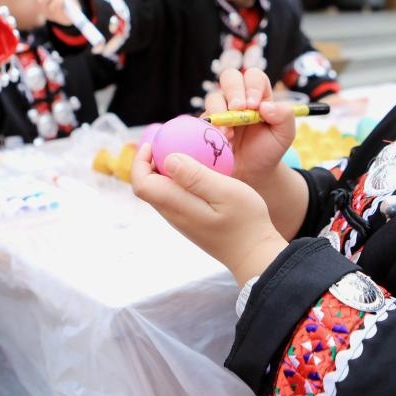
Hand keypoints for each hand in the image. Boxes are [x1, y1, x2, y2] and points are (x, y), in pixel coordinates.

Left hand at [131, 143, 286, 285]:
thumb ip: (196, 176)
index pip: (142, 184)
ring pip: (160, 192)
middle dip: (150, 163)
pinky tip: (200, 172)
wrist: (255, 253)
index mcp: (178, 205)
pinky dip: (179, 180)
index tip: (154, 144)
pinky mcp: (191, 222)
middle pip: (148, 187)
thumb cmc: (245, 221)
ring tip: (186, 153)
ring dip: (165, 171)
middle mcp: (174, 214)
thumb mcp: (226, 192)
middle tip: (170, 142)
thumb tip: (168, 159)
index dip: (140, 162)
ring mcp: (182, 220)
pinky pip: (175, 197)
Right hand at [205, 68, 296, 184]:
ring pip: (213, 96)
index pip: (254, 77)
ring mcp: (220, 110)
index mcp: (258, 95)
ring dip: (220, 111)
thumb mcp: (285, 134)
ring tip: (230, 133)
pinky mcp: (208, 124)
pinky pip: (204, 118)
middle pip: (230, 77)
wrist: (252, 173)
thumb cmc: (268, 150)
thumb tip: (265, 106)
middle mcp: (238, 98)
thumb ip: (284, 116)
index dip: (252, 86)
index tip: (254, 105)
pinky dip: (211, 126)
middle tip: (238, 109)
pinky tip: (222, 140)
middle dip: (233, 90)